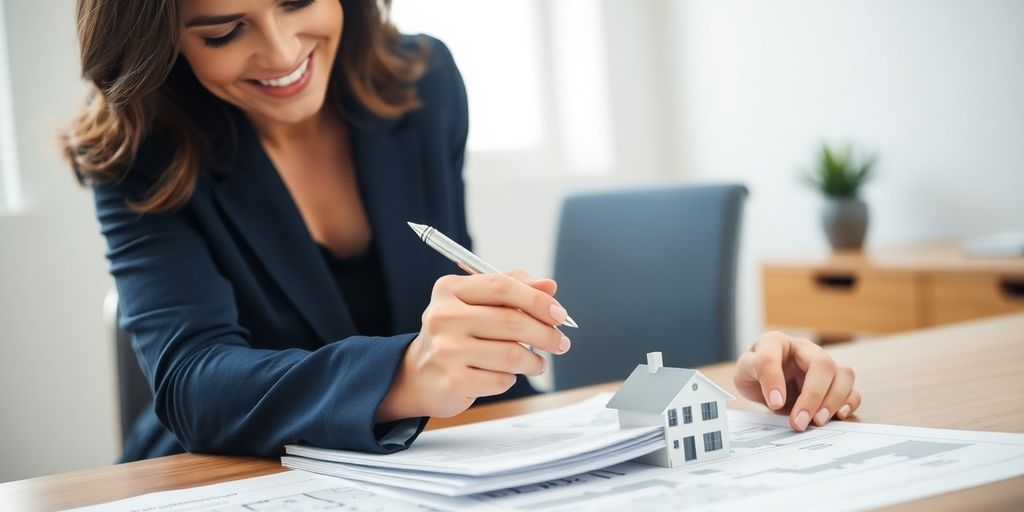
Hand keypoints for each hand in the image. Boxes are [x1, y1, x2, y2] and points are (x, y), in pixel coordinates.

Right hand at [377, 270, 568, 420]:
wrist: (418, 375)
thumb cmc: (456, 334)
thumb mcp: (477, 303)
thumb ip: (512, 289)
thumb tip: (550, 286)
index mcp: (450, 289)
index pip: (502, 286)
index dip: (537, 300)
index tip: (560, 314)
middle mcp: (443, 317)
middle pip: (511, 321)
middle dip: (545, 334)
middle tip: (560, 343)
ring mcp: (446, 350)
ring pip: (511, 354)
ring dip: (534, 360)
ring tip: (537, 363)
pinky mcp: (453, 381)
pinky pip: (501, 380)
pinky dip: (511, 378)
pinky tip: (505, 374)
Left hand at [734, 331, 861, 431]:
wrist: (763, 381)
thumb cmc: (754, 372)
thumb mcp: (744, 372)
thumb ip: (759, 377)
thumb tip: (778, 400)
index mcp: (775, 343)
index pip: (773, 357)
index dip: (773, 380)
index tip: (774, 404)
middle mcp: (804, 350)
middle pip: (822, 364)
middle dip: (813, 396)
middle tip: (800, 422)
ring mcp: (822, 365)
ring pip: (843, 375)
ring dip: (834, 400)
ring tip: (818, 421)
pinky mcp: (833, 383)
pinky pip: (852, 390)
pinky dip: (849, 403)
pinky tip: (838, 416)